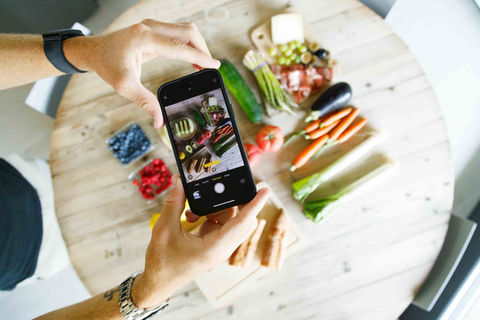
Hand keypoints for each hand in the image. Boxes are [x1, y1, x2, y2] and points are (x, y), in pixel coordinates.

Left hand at [63, 20, 219, 127]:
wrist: (94, 51)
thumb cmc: (107, 66)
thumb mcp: (125, 87)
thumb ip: (145, 102)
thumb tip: (160, 121)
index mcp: (144, 39)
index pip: (179, 47)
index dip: (199, 57)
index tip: (214, 66)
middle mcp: (150, 27)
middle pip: (188, 32)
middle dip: (202, 49)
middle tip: (210, 68)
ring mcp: (153, 26)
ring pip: (185, 30)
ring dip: (198, 45)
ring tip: (203, 65)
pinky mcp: (154, 29)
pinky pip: (178, 33)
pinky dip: (189, 44)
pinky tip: (192, 59)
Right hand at [131, 175, 269, 307]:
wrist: (158, 282)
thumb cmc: (162, 262)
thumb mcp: (164, 229)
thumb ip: (174, 203)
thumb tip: (180, 182)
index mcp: (215, 247)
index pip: (242, 222)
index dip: (254, 205)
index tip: (265, 190)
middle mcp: (221, 247)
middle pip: (240, 219)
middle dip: (235, 201)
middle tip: (228, 185)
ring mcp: (218, 246)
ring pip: (229, 220)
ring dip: (214, 209)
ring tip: (192, 210)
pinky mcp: (212, 244)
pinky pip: (219, 224)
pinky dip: (208, 215)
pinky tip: (191, 216)